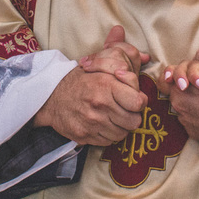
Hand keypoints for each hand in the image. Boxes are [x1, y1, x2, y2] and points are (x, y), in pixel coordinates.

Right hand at [33, 26, 149, 144]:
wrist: (51, 97)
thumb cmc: (80, 79)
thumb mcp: (100, 63)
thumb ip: (125, 56)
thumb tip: (146, 55)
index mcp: (106, 85)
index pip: (139, 102)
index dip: (139, 102)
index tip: (134, 99)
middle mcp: (100, 105)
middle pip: (134, 121)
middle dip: (131, 116)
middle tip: (124, 109)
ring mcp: (92, 123)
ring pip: (122, 134)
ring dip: (120, 126)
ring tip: (112, 116)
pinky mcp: (85, 136)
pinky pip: (108, 142)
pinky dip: (108, 135)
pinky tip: (102, 124)